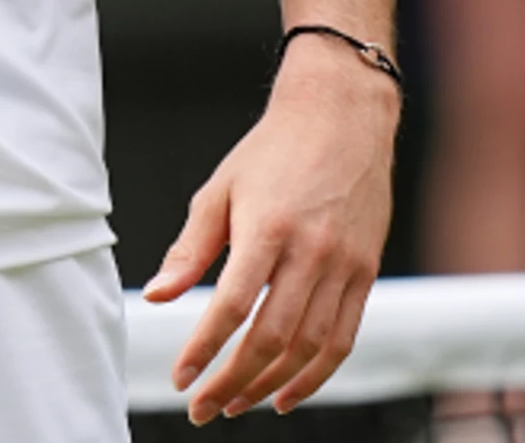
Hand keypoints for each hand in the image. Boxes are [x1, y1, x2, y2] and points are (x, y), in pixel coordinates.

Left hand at [143, 37, 399, 421]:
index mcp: (267, 229)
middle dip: (233, 381)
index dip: (203, 349)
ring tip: (238, 404)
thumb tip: (157, 297)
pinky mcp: (367, 272)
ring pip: (310, 347)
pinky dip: (316, 374)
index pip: (231, 307)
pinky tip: (287, 393)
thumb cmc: (272, 151)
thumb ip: (190, 248)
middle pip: (272, 338)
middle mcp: (311, 252)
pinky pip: (343, 338)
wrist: (342, 116)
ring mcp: (345, 265)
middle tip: (204, 408)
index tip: (181, 377)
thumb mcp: (220, 189)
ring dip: (271, 385)